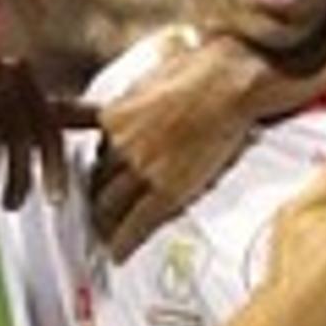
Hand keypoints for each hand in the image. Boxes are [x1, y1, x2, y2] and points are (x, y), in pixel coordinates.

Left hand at [93, 36, 288, 257]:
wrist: (231, 82)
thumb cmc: (199, 71)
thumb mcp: (151, 76)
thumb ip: (133, 96)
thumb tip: (132, 97)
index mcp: (113, 117)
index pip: (94, 156)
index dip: (97, 175)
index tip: (97, 187)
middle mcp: (120, 145)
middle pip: (96, 184)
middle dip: (96, 203)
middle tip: (98, 219)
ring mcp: (142, 169)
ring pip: (109, 207)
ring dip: (105, 226)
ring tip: (107, 239)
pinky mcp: (167, 189)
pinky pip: (136, 223)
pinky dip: (123, 243)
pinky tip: (118, 255)